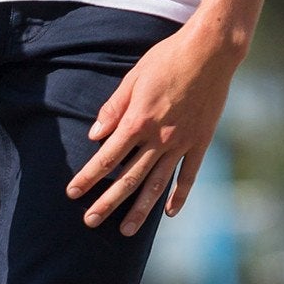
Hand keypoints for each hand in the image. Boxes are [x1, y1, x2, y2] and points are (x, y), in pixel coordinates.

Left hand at [65, 23, 238, 234]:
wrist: (210, 51)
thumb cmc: (168, 59)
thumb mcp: (134, 78)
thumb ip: (113, 108)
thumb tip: (94, 135)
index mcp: (138, 122)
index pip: (106, 158)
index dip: (87, 177)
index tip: (73, 193)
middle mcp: (159, 138)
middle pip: (128, 178)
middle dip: (107, 202)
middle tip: (90, 221)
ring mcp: (181, 143)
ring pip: (157, 184)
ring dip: (140, 210)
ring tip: (125, 231)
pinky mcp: (200, 141)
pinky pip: (188, 175)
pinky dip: (179, 196)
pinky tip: (169, 213)